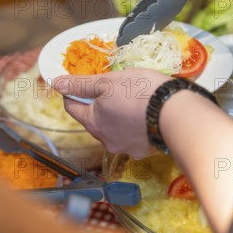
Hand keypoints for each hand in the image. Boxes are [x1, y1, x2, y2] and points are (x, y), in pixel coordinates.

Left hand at [52, 69, 171, 157]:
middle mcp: (106, 140)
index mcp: (93, 123)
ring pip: (114, 128)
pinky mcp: (144, 150)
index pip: (72, 107)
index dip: (74, 91)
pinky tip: (145, 113)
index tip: (84, 81)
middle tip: (114, 87)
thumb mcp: (107, 81)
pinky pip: (133, 135)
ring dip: (118, 116)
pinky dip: (135, 125)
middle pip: (94, 119)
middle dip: (99, 104)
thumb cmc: (139, 92)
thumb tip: (56, 83)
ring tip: (133, 99)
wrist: (175, 113)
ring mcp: (126, 148)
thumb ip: (81, 84)